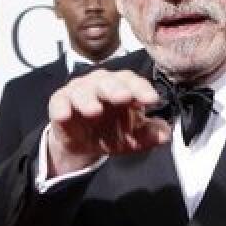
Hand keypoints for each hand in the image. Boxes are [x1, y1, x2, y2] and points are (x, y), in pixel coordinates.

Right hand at [46, 69, 169, 175]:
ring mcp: (80, 91)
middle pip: (109, 81)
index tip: (151, 100)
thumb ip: (150, 134)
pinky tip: (65, 115)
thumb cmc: (112, 132)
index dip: (142, 89)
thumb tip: (166, 134)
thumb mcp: (134, 138)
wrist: (84, 145)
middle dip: (116, 89)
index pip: (134, 82)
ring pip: (83, 90)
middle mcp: (102, 84)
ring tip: (94, 111)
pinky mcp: (60, 102)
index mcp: (124, 88)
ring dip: (88, 99)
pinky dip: (62, 108)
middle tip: (123, 98)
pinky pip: (60, 101)